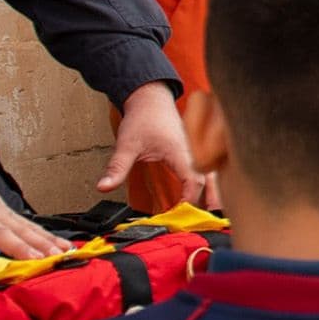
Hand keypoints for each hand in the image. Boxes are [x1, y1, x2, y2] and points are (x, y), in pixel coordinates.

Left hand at [98, 82, 212, 207]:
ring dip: (215, 192)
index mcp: (182, 152)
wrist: (151, 98)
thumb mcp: (127, 144)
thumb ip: (117, 167)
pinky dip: (211, 182)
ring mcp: (198, 150)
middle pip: (212, 180)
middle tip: (207, 221)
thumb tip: (103, 187)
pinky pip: (210, 168)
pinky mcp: (197, 150)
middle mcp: (195, 151)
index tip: (178, 214)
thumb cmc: (143, 118)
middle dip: (212, 200)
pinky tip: (208, 194)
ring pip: (215, 174)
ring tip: (213, 211)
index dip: (189, 200)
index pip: (193, 181)